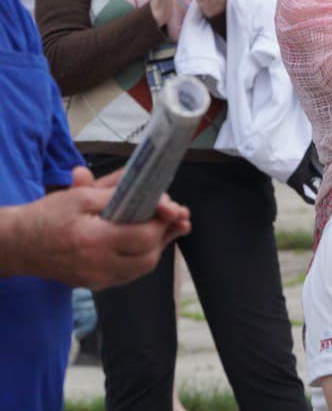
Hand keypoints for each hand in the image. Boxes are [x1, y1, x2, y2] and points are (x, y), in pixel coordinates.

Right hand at [5, 166, 190, 288]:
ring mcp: (96, 280)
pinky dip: (140, 257)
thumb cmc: (47, 216)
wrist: (17, 244)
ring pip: (141, 269)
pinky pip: (128, 274)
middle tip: (174, 215)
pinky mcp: (94, 285)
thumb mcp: (80, 196)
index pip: (143, 237)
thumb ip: (117, 192)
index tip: (173, 207)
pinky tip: (143, 240)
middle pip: (148, 257)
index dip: (163, 222)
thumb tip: (152, 187)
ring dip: (156, 247)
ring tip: (163, 225)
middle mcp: (96, 266)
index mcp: (92, 241)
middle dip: (164, 235)